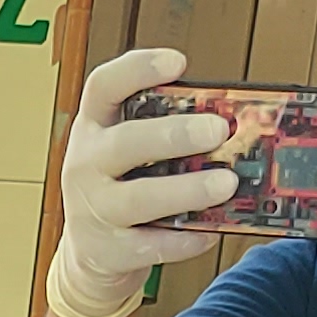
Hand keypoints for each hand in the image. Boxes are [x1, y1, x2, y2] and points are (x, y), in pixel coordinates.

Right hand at [47, 47, 240, 316]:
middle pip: (125, 144)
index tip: (178, 62)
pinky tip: (213, 230)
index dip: (137, 70)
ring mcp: (93, 211)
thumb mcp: (126, 153)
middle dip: (174, 135)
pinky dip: (185, 239)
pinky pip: (153, 245)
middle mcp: (85, 165)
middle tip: (219, 130)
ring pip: (140, 199)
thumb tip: (232, 119)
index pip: (103, 87)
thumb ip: (161, 131)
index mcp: (92, 129)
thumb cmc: (121, 188)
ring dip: (187, 190)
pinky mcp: (109, 251)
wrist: (89, 254)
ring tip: (227, 183)